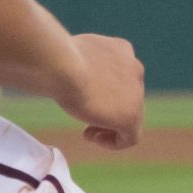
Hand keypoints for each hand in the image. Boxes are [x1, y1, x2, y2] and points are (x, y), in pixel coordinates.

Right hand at [58, 33, 143, 149]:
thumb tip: (69, 73)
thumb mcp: (70, 54)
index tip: (84, 98)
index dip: (104, 91)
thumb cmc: (57, 58)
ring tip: (88, 132)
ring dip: (110, 126)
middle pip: (127, 96)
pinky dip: (113, 142)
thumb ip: (80, 63)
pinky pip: (131, 137)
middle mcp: (134, 68)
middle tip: (86, 118)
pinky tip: (93, 138)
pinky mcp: (131, 116)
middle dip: (107, 109)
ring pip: (130, 116)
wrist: (62, 65)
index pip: (120, 75)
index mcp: (122, 50)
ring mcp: (136, 93)